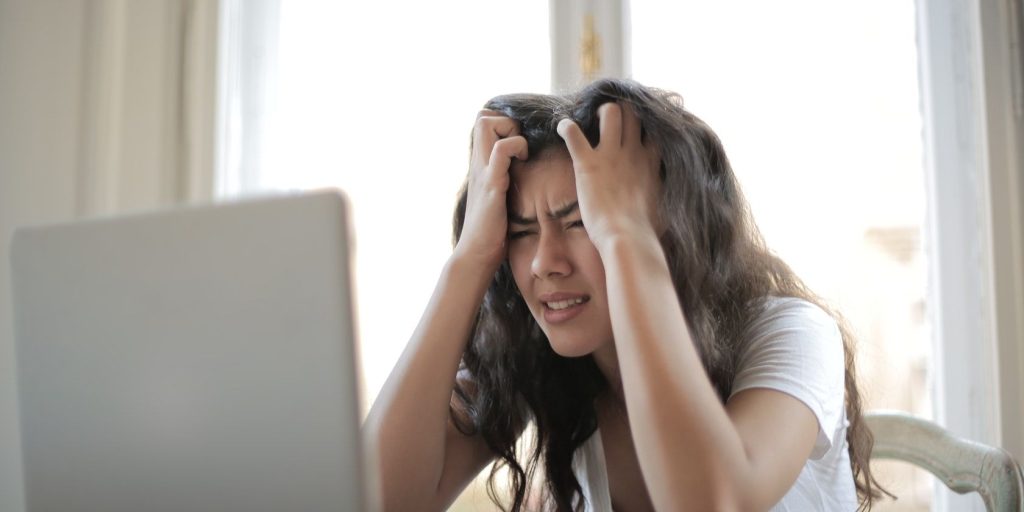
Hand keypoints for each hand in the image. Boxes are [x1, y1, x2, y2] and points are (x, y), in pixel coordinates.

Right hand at [452, 110, 528, 272]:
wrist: (476, 254)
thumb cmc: (490, 231)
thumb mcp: (496, 198)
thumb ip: (502, 181)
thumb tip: (520, 176)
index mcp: (480, 166)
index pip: (483, 122)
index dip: (503, 123)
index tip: (519, 142)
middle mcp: (478, 164)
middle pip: (482, 116)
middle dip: (506, 121)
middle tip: (520, 144)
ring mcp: (483, 172)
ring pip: (486, 124)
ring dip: (510, 131)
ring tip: (521, 153)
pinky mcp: (491, 184)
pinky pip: (500, 151)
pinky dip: (516, 147)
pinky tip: (523, 162)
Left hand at [557, 102, 660, 250]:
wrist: (627, 238)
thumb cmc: (646, 231)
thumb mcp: (664, 207)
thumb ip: (663, 194)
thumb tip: (667, 201)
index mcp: (650, 162)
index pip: (654, 128)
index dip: (645, 123)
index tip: (637, 127)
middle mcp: (633, 152)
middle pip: (633, 112)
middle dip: (622, 111)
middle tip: (610, 120)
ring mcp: (610, 155)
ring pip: (610, 112)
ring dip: (599, 112)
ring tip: (591, 120)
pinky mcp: (588, 164)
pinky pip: (573, 133)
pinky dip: (566, 127)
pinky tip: (562, 128)